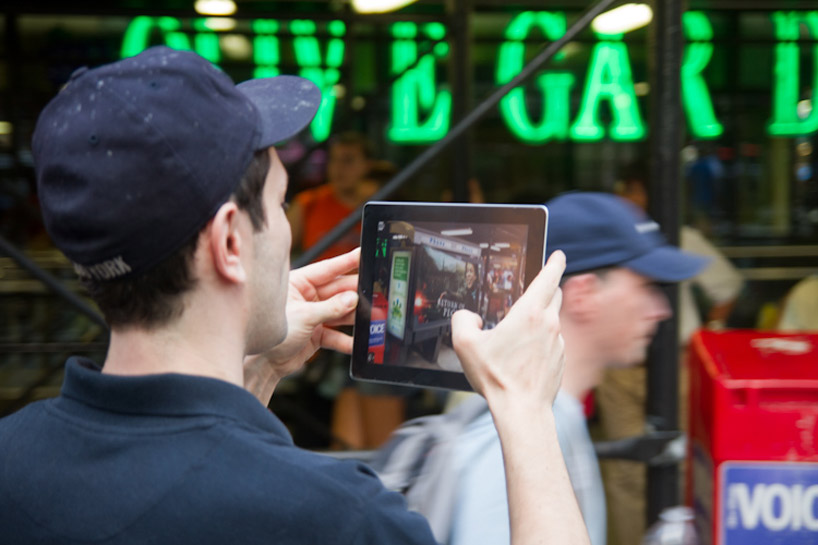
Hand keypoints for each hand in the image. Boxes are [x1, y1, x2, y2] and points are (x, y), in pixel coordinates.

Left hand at [244, 248, 359, 403]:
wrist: (262, 364)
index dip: (347, 262)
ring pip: (340, 313)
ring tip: (373, 319)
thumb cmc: (272, 334)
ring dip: (356, 318)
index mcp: (299, 283)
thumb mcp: (304, 316)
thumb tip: (352, 299)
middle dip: (357, 295)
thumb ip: (330, 308)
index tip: (364, 255)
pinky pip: (336, 334)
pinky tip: (357, 344)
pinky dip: (346, 340)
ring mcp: (313, 315)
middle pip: (338, 291)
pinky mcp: (316, 334)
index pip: (327, 269)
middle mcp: (307, 297)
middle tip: (375, 293)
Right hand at [451, 250, 565, 412]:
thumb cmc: (497, 378)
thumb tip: (468, 317)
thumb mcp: (465, 345)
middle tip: (535, 288)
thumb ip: (462, 320)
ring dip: (541, 318)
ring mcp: (558, 342)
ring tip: (519, 331)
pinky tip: (524, 354)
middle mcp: (549, 324)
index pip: (548, 277)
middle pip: (554, 294)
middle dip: (548, 286)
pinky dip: (542, 340)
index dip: (555, 262)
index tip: (558, 254)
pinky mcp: (560, 359)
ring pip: (553, 319)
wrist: (522, 410)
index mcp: (529, 313)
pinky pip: (552, 340)